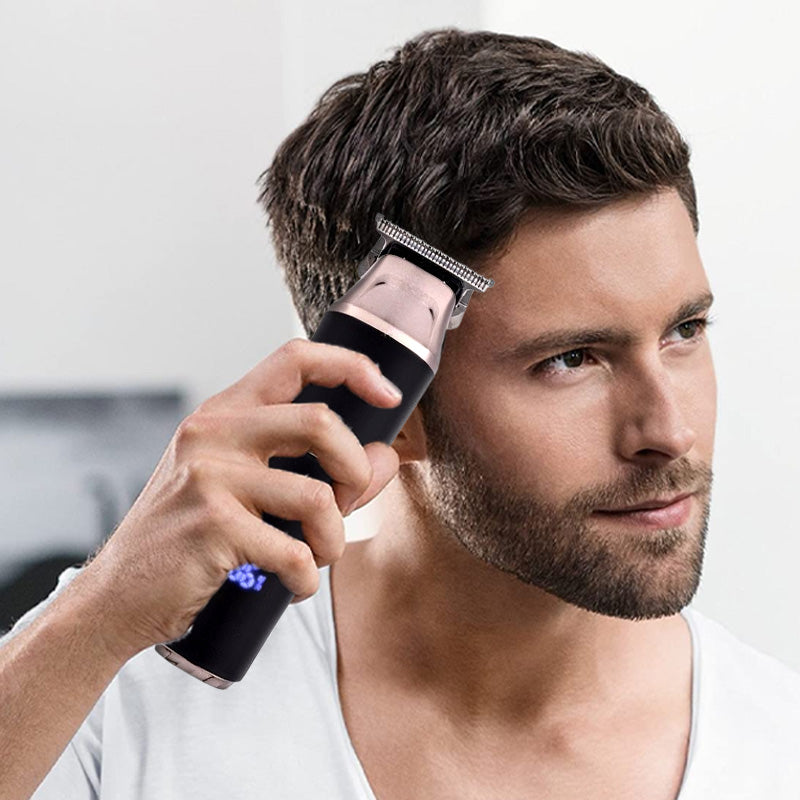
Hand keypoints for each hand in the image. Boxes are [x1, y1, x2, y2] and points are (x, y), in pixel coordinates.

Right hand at [71, 338, 401, 657]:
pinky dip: (307, 580)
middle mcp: (214, 432)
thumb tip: (385, 458)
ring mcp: (209, 477)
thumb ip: (319, 469)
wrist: (118, 596)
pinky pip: (295, 553)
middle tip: (345, 506)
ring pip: (318, 497)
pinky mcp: (212, 526)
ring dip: (333, 542)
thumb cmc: (189, 539)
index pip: (295, 358)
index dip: (352, 366)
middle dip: (354, 472)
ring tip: (315, 560)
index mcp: (224, 412)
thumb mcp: (248, 491)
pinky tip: (292, 587)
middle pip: (321, 421)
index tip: (388, 395)